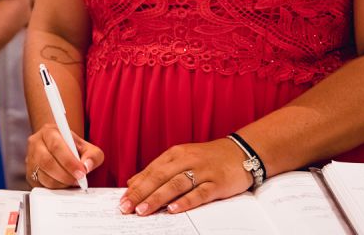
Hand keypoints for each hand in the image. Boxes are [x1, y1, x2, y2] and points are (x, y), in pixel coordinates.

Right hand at [26, 121, 102, 188]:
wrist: (58, 147)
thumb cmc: (72, 147)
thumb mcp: (87, 147)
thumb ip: (93, 155)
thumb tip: (87, 166)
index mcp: (49, 131)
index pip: (56, 146)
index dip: (69, 161)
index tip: (82, 172)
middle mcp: (36, 143)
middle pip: (47, 162)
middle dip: (66, 175)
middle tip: (78, 180)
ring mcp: (30, 159)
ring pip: (43, 175)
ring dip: (61, 183)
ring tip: (72, 181)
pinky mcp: (29, 174)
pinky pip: (41, 184)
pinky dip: (55, 187)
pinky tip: (64, 183)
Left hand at [119, 139, 251, 215]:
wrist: (241, 152)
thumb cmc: (208, 158)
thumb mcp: (181, 158)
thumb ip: (159, 169)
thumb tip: (133, 183)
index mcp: (176, 154)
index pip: (151, 171)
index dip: (136, 186)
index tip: (122, 200)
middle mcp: (187, 160)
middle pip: (159, 177)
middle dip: (141, 194)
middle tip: (126, 208)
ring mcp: (202, 171)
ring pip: (175, 185)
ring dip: (157, 198)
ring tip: (143, 211)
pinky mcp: (217, 183)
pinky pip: (199, 193)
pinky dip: (185, 201)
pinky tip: (173, 209)